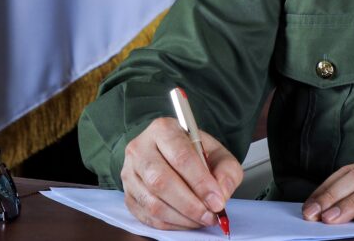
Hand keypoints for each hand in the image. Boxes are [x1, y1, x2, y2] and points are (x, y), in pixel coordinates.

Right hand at [120, 117, 242, 229]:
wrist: (172, 154)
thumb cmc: (195, 153)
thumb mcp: (218, 153)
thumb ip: (226, 172)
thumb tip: (221, 195)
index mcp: (164, 129)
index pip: (181, 157)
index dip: (200, 182)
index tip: (216, 200)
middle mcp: (140, 148)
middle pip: (161, 181)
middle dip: (190, 204)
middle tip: (210, 214)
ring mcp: (129, 173)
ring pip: (152, 202)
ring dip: (180, 217)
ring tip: (201, 219)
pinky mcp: (127, 195)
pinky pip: (146, 216)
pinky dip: (169, 224)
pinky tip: (186, 222)